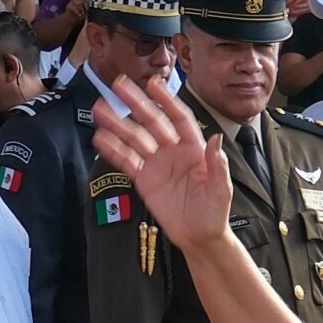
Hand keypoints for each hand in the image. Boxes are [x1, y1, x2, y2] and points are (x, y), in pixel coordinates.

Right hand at [93, 79, 235, 253]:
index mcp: (194, 149)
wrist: (199, 237)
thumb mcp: (221, 190)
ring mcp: (156, 164)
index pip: (179, 118)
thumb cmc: (214, 213)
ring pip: (134, 138)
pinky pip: (127, 161)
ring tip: (100, 110)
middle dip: (136, 103)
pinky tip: (101, 138)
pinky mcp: (144, 180)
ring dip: (117, 124)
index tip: (153, 85)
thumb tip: (215, 139)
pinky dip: (113, 150)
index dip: (166, 101)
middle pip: (152, 122)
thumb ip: (217, 165)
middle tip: (119, 86)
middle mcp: (173, 152)